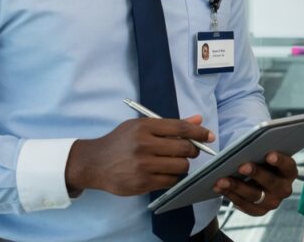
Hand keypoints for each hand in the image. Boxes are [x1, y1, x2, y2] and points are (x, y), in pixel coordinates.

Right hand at [65, 114, 213, 196]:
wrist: (94, 163)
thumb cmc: (120, 142)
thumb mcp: (140, 126)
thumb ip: (170, 125)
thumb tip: (198, 120)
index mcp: (145, 127)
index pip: (180, 128)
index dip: (199, 132)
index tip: (208, 136)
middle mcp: (144, 145)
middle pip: (184, 148)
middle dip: (192, 150)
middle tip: (189, 151)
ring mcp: (143, 165)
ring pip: (180, 167)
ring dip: (183, 165)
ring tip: (175, 162)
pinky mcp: (142, 183)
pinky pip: (170, 181)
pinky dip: (172, 177)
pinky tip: (165, 172)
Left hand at [213, 151, 296, 215]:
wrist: (259, 180)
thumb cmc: (262, 161)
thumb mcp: (265, 154)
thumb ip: (261, 150)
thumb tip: (248, 147)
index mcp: (289, 172)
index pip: (287, 165)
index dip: (279, 161)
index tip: (269, 155)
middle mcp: (284, 189)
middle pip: (270, 182)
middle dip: (255, 174)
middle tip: (241, 166)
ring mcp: (272, 202)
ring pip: (254, 195)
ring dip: (236, 187)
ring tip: (221, 180)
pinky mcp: (259, 211)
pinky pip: (244, 205)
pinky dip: (230, 196)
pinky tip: (219, 187)